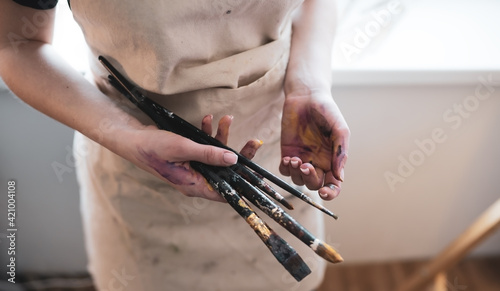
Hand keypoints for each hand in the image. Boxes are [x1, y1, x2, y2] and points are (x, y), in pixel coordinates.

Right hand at [123, 115, 261, 201]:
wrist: (131, 138)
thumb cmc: (153, 147)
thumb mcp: (183, 148)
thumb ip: (209, 154)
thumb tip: (233, 160)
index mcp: (193, 186)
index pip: (224, 193)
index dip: (242, 185)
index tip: (258, 176)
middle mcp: (195, 180)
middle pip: (224, 172)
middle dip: (238, 155)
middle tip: (253, 142)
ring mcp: (192, 168)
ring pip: (215, 156)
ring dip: (221, 138)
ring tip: (226, 119)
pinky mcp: (188, 157)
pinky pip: (204, 148)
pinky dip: (207, 134)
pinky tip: (208, 120)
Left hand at [280, 91, 349, 199]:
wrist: (307, 95)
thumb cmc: (327, 110)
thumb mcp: (340, 129)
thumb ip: (341, 152)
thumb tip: (339, 176)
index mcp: (333, 160)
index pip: (334, 184)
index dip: (331, 193)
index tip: (325, 192)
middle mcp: (318, 162)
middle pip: (315, 184)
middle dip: (310, 179)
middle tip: (306, 165)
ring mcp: (302, 158)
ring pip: (298, 180)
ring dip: (297, 174)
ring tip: (295, 159)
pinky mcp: (287, 152)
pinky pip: (285, 170)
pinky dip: (286, 169)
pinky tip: (288, 158)